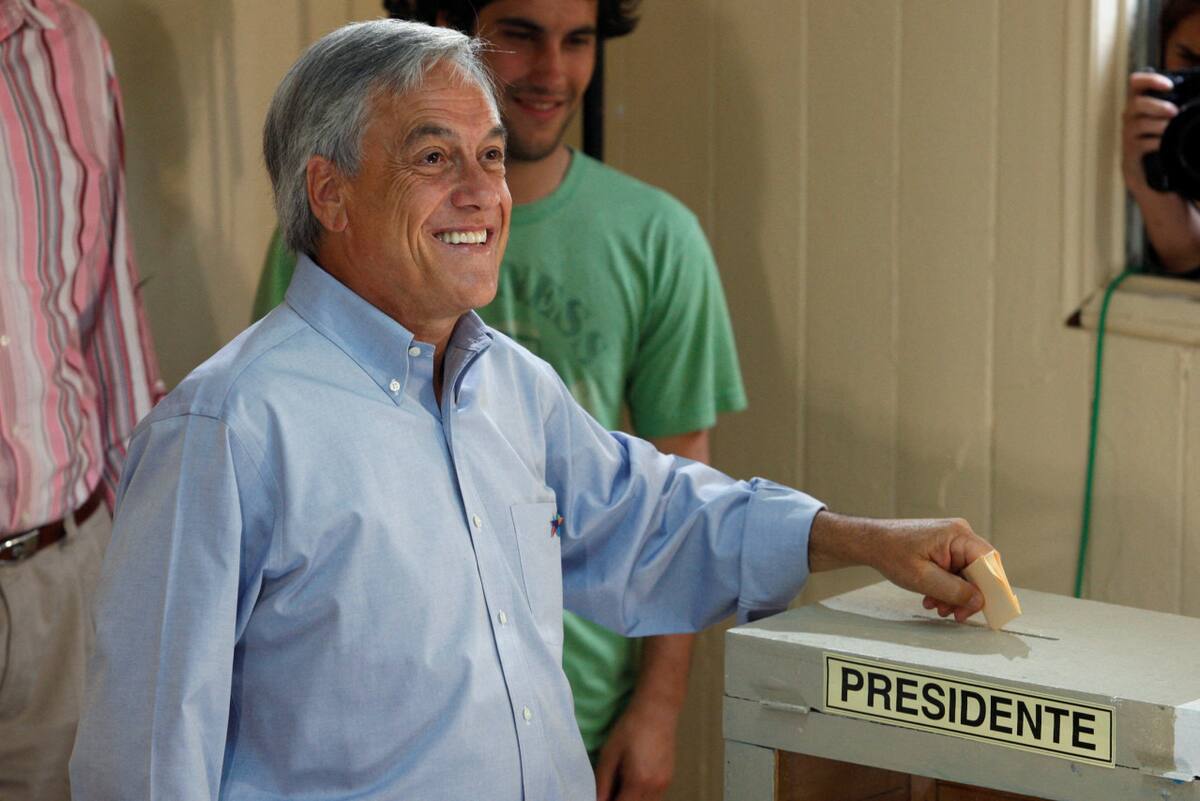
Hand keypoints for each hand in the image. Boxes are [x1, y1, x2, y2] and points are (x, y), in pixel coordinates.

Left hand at [594, 695, 677, 800]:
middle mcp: (655, 788)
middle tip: (607, 791)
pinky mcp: (668, 779)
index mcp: (638, 782)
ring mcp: (665, 785)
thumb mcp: (609, 754)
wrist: (657, 710)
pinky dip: (640, 796)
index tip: (600, 797)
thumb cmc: (630, 728)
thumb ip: (602, 783)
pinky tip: (631, 781)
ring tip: (618, 786)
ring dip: (631, 800)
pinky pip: (653, 798)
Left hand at [867, 517, 991, 622]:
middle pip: (979, 571)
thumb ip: (953, 590)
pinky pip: (955, 572)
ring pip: (966, 575)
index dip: (991, 588)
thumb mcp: (923, 578)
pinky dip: (946, 588)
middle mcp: (960, 535)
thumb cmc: (891, 553)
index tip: (987, 609)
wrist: (871, 543)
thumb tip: (979, 601)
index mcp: (958, 535)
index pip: (989, 562)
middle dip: (967, 596)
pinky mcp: (944, 549)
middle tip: (957, 614)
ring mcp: (952, 541)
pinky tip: (932, 598)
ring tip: (938, 607)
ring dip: (954, 595)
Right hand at [1122, 71, 1177, 192]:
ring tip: (1171, 129)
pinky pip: (1142, 143)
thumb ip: (1172, 106)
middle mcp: (1130, 116)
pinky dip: (1156, 143)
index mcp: (1139, 103)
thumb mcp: (1164, 119)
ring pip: (1140, 123)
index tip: (1169, 85)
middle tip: (1174, 112)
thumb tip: (1197, 93)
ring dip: (1160, 125)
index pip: (1136, 83)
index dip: (1150, 80)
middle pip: (1137, 103)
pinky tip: (1164, 144)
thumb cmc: (1158, 138)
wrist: (1143, 169)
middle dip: (1157, 106)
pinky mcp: (1131, 151)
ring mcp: (1129, 134)